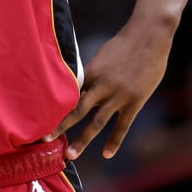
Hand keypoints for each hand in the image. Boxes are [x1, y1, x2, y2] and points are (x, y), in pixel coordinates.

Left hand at [50, 18, 172, 158]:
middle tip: (46, 141)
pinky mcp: (135, 101)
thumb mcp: (103, 56)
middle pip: (78, 110)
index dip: (57, 107)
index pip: (70, 93)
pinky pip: (123, 125)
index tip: (41, 119)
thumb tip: (82, 86)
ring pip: (97, 122)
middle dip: (61, 126)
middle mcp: (102, 85)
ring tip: (71, 155)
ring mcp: (119, 95)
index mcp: (91, 72)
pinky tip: (106, 154)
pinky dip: (114, 141)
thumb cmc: (125, 44)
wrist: (150, 36)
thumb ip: (92, 73)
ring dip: (83, 140)